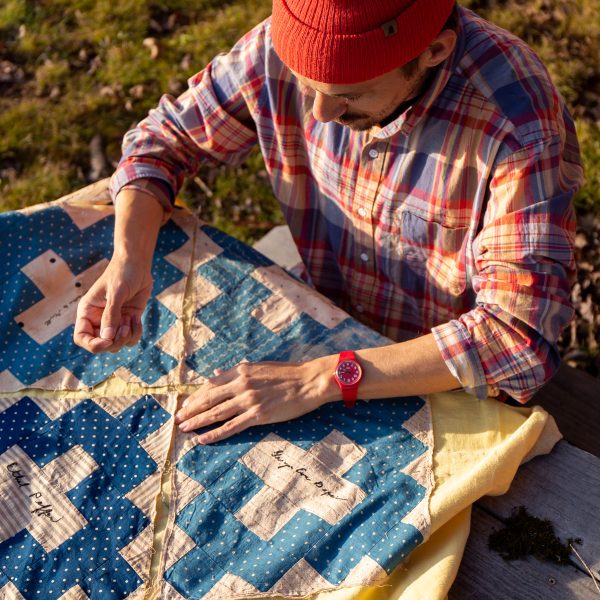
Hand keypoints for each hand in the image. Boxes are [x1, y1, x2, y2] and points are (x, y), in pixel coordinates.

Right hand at [74, 257, 152, 352]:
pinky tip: (137, 318)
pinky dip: (136, 332)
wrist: (138, 264)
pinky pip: (130, 337)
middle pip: (102, 345)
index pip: (82, 338)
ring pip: (117, 344)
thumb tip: (108, 338)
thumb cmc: (123, 273)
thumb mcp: (116, 293)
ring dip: (126, 337)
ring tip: (131, 319)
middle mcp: (98, 319)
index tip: (108, 341)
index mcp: (87, 312)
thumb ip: (111, 315)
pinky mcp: (128, 320)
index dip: (93, 345)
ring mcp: (114, 321)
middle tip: (125, 325)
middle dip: (115, 341)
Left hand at [175, 359, 337, 443]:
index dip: (196, 396)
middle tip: (177, 418)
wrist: (308, 381)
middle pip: (209, 398)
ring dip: (197, 421)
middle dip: (191, 409)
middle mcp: (241, 384)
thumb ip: (237, 372)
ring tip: (183, 428)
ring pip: (216, 412)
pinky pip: (231, 426)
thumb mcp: (259, 367)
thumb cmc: (287, 373)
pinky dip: (215, 433)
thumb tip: (215, 373)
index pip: (211, 384)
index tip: (186, 404)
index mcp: (241, 371)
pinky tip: (203, 439)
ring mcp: (249, 400)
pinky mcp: (258, 415)